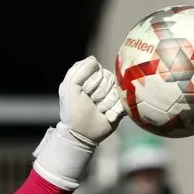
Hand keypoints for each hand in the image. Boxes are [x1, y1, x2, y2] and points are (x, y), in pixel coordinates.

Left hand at [33, 56, 124, 189]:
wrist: (81, 134)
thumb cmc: (73, 111)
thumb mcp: (70, 87)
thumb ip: (78, 70)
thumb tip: (94, 60)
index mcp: (89, 79)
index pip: (98, 70)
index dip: (92, 81)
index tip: (85, 92)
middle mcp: (102, 85)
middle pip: (109, 79)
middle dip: (99, 92)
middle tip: (92, 103)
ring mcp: (112, 95)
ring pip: (117, 90)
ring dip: (107, 102)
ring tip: (99, 110)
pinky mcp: (120, 107)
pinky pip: (124, 102)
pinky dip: (114, 110)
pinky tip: (106, 115)